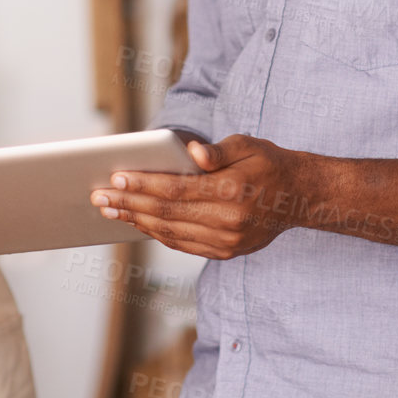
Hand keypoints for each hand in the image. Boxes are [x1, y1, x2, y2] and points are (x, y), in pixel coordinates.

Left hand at [90, 135, 301, 258]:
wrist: (298, 197)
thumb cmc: (267, 163)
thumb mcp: (248, 144)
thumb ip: (218, 150)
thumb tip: (193, 153)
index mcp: (233, 190)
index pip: (177, 189)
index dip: (144, 185)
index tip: (116, 179)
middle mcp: (229, 221)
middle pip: (168, 214)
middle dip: (129, 205)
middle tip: (99, 197)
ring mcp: (227, 242)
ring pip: (171, 233)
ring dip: (137, 222)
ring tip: (110, 211)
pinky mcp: (226, 252)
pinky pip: (183, 244)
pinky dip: (157, 234)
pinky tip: (138, 222)